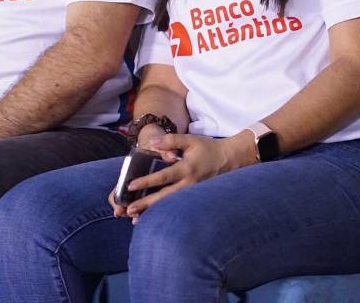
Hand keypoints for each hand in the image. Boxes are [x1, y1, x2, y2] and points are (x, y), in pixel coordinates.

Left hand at [117, 132, 255, 221]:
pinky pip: (177, 207)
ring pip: (170, 206)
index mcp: (186, 169)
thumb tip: (152, 143)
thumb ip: (171, 140)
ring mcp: (193, 194)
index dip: (146, 182)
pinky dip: (164, 213)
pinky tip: (152, 219)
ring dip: (153, 213)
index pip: (163, 177)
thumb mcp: (190, 140)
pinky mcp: (195, 199)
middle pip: (164, 197)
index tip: (131, 186)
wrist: (230, 160)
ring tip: (135, 219)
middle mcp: (189, 184)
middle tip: (128, 210)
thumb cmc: (208, 148)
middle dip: (146, 204)